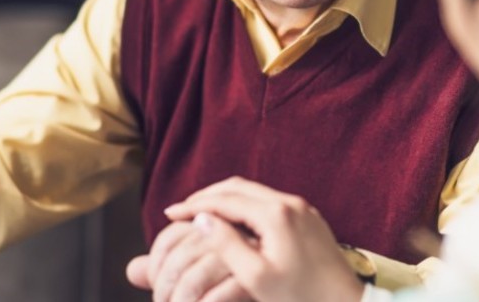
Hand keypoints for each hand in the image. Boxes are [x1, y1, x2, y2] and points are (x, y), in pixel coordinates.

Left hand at [125, 220, 251, 301]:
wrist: (286, 294)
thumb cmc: (239, 287)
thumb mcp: (198, 278)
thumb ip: (165, 273)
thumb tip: (132, 271)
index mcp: (215, 226)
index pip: (170, 238)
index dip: (155, 264)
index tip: (157, 290)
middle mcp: (229, 234)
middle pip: (178, 258)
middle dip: (163, 289)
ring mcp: (243, 255)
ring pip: (192, 280)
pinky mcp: (253, 280)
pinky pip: (216, 298)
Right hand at [164, 177, 363, 301]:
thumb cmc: (301, 298)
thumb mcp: (256, 277)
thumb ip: (226, 245)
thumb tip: (202, 220)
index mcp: (275, 214)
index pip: (225, 200)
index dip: (194, 206)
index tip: (169, 214)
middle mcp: (289, 203)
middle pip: (238, 187)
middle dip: (207, 196)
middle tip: (181, 210)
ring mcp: (301, 208)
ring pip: (253, 193)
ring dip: (225, 200)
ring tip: (201, 215)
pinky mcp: (308, 217)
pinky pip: (268, 202)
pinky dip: (244, 206)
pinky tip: (233, 223)